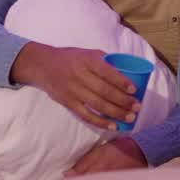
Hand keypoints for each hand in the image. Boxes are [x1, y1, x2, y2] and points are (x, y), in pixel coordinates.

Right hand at [10, 43, 138, 128]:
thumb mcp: (88, 53)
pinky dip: (100, 122)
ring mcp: (72, 90)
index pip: (107, 72)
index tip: (134, 90)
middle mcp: (79, 76)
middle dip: (123, 101)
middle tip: (137, 107)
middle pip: (104, 91)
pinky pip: (85, 115)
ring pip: (97, 104)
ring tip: (130, 118)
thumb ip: (106, 61)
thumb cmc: (71, 58)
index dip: (121, 82)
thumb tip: (128, 72)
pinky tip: (112, 126)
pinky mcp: (67, 102)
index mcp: (87, 60)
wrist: (42, 65)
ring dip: (115, 113)